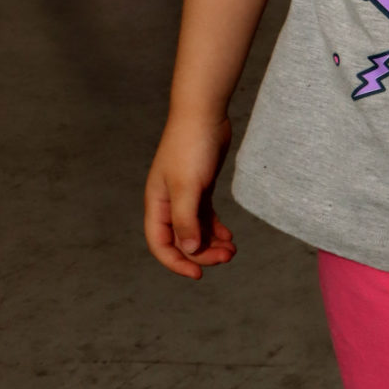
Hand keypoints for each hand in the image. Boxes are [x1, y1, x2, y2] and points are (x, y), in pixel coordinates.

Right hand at [145, 111, 234, 278]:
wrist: (204, 114)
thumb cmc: (191, 147)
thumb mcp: (188, 187)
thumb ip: (186, 220)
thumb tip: (187, 250)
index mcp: (157, 203)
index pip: (160, 243)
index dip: (176, 262)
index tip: (198, 274)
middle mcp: (167, 202)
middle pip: (180, 240)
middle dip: (202, 253)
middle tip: (227, 257)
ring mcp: (184, 195)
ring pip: (195, 229)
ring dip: (211, 243)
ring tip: (232, 250)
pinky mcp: (200, 187)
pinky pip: (205, 217)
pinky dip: (215, 229)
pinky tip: (228, 236)